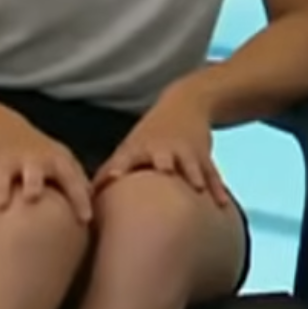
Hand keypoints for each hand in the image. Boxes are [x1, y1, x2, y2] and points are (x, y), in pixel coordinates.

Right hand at [0, 119, 91, 222]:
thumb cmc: (38, 156)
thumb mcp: (60, 163)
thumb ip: (78, 185)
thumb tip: (101, 218)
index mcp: (55, 160)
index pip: (71, 177)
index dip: (78, 196)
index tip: (85, 219)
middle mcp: (30, 159)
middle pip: (34, 171)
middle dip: (34, 181)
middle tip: (34, 196)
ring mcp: (5, 159)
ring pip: (2, 174)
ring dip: (3, 187)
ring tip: (1, 205)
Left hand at [97, 96, 231, 207]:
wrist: (186, 105)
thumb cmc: (150, 136)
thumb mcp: (130, 147)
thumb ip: (111, 171)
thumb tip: (87, 197)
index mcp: (140, 147)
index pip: (126, 157)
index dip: (118, 167)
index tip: (112, 179)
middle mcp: (162, 148)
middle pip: (162, 155)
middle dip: (163, 162)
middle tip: (165, 171)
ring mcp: (185, 150)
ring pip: (191, 163)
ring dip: (194, 174)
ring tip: (197, 189)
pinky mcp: (203, 155)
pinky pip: (212, 173)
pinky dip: (216, 188)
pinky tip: (221, 203)